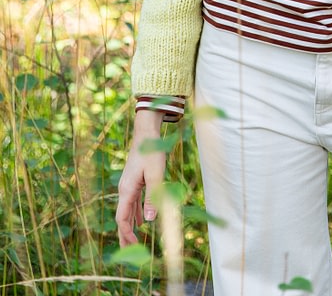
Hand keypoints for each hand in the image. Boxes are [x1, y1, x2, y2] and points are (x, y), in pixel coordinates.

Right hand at [115, 110, 166, 245]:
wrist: (146, 134)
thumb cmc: (151, 153)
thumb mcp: (155, 174)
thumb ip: (152, 196)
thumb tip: (149, 219)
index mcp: (126, 190)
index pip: (121, 218)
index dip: (126, 233)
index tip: (135, 245)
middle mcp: (124, 189)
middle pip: (121, 217)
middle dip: (124, 235)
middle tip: (129, 252)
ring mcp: (128, 185)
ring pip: (126, 211)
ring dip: (130, 226)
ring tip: (134, 241)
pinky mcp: (134, 181)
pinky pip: (132, 203)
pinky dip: (135, 214)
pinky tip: (141, 220)